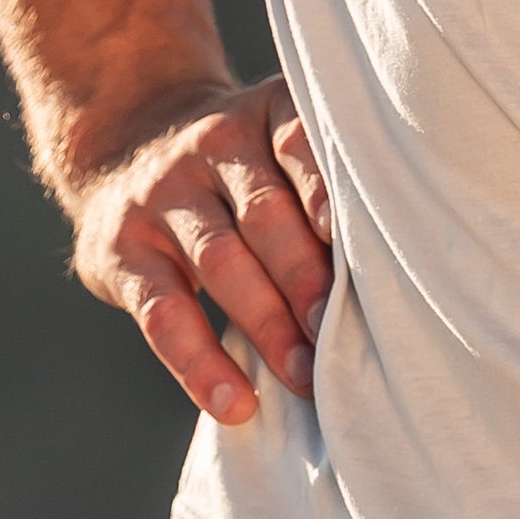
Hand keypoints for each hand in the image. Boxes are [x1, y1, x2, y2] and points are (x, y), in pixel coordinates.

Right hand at [67, 74, 333, 424]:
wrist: (120, 146)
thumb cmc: (238, 171)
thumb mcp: (274, 150)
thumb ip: (323, 193)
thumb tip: (399, 279)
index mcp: (265, 116)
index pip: (299, 144)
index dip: (330, 196)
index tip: (367, 247)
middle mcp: (212, 144)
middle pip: (265, 212)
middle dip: (308, 278)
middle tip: (343, 334)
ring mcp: (162, 195)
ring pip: (220, 260)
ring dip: (267, 322)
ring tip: (304, 375)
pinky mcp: (121, 249)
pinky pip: (162, 311)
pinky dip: (199, 361)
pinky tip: (233, 402)